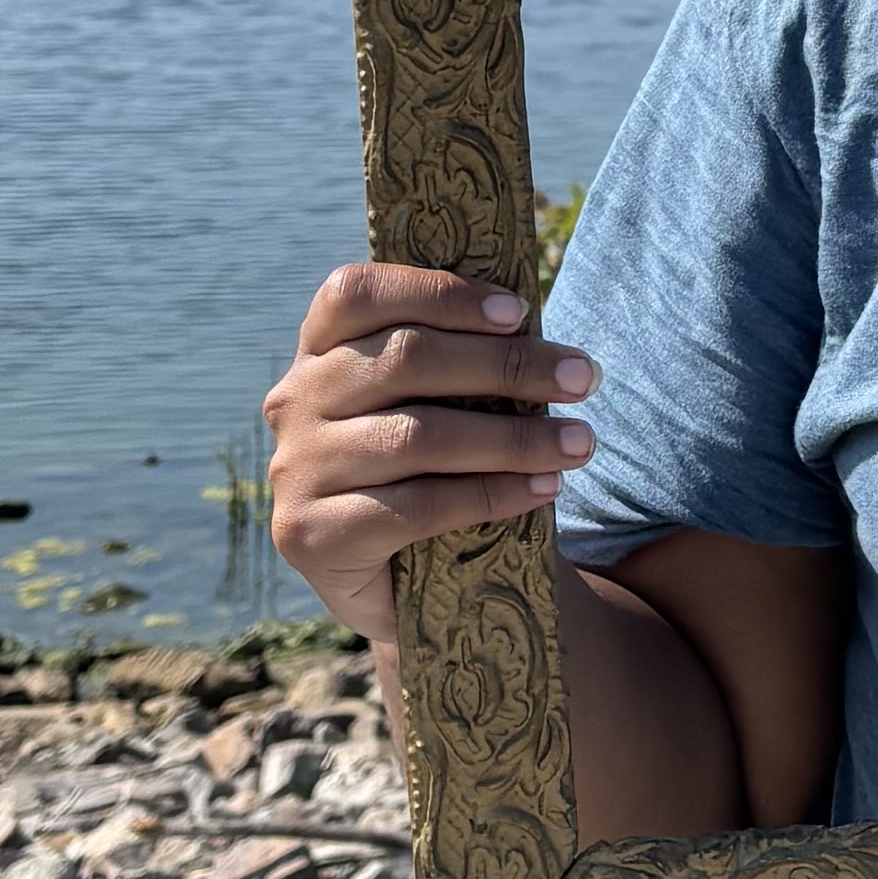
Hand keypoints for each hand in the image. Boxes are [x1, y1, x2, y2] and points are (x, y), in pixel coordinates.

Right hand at [264, 262, 600, 644]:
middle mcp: (294, 401)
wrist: (394, 585)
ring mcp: (296, 469)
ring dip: (514, 437)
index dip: (439, 294)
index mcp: (318, 351)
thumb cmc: (427, 470)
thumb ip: (459, 363)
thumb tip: (544, 336)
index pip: (357, 293)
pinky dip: (492, 493)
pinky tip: (543, 488)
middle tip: (583, 377)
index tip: (519, 312)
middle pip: (405, 360)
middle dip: (507, 365)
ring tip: (579, 443)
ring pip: (417, 435)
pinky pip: (418, 505)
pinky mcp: (310, 534)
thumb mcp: (435, 403)